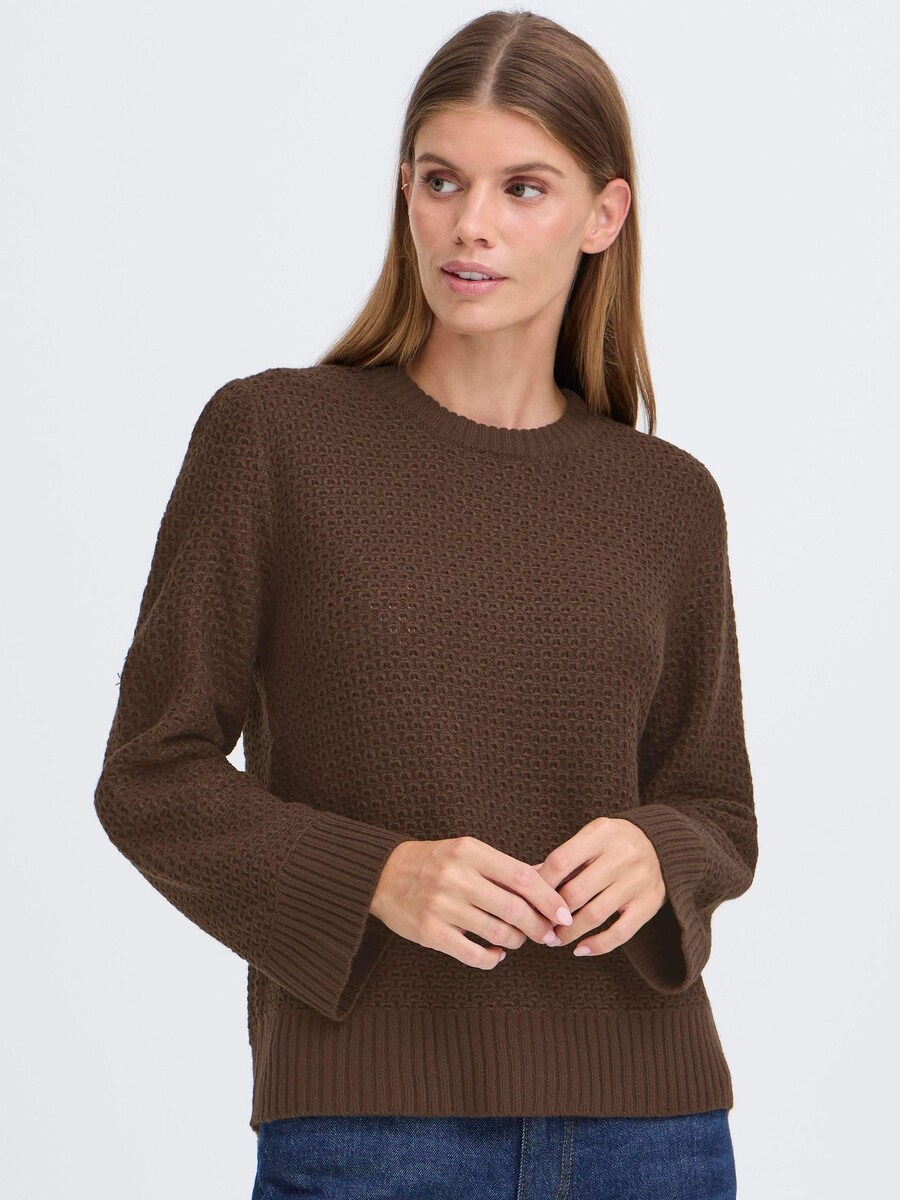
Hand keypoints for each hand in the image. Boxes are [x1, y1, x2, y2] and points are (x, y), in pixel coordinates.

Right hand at [370, 837, 573, 969]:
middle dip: (539, 926)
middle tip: (548, 934)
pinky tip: (496, 953)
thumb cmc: (434, 862)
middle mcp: (457, 877)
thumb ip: (504, 868)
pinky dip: (492, 958)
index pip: (522, 877)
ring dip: (517, 941)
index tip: (564, 913)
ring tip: (518, 940)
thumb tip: (548, 880)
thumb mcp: (467, 852)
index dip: (548, 898)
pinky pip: (473, 954)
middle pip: (514, 908)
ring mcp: (442, 905)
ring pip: (498, 932)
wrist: (383, 874)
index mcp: (470, 852)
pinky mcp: (430, 932)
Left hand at [530, 817, 666, 955]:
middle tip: (539, 926)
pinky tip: (580, 949)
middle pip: (576, 891)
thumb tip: (528, 884)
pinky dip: (598, 945)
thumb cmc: (613, 844)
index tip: (529, 899)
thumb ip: (563, 859)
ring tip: (555, 939)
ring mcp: (638, 880)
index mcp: (602, 833)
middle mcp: (622, 855)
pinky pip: (621, 932)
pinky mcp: (650, 903)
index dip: (541, 885)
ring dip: (569, 933)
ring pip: (595, 914)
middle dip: (552, 914)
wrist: (662, 845)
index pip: (560, 861)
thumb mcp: (590, 838)